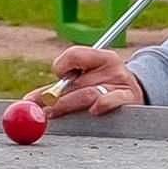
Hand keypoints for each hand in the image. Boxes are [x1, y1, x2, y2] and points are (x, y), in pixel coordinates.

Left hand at [13, 43, 144, 134]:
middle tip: (38, 107)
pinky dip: (102, 104)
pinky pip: (112, 100)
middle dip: (53, 96)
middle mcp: (111, 66)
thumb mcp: (84, 81)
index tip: (55, 78)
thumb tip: (29, 100)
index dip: (61, 66)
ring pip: (88, 93)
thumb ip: (58, 88)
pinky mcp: (129, 99)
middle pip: (77, 81)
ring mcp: (120, 83)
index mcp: (99, 57)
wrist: (138, 95)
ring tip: (51, 114)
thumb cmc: (104, 87)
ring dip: (67, 104)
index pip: (76, 54)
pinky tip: (93, 110)